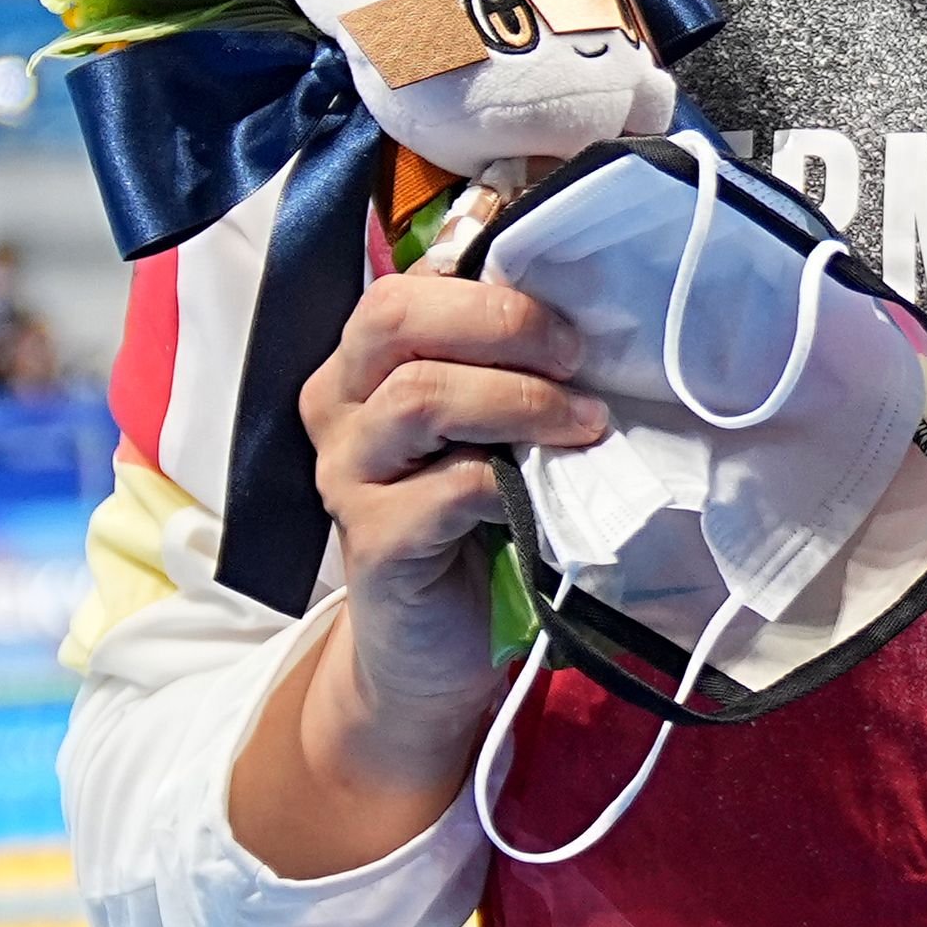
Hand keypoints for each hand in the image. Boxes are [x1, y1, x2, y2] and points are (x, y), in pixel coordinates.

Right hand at [235, 270, 602, 874]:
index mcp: (364, 361)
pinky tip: (540, 493)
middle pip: (397, 318)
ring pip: (418, 396)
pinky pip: (442, 489)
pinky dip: (504, 481)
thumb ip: (507, 363)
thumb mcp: (490, 424)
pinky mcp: (371, 543)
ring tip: (583, 421)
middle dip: (501, 321)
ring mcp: (346, 474)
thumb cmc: (472, 516)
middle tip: (573, 352)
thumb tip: (587, 300)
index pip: (409, 283)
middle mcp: (339, 405)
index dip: (491, 279)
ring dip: (519, 401)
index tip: (570, 302)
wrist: (432, 646)